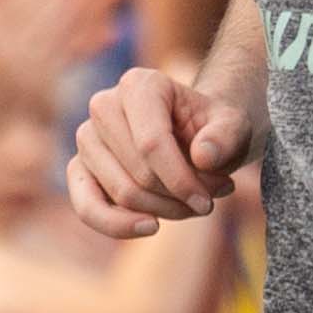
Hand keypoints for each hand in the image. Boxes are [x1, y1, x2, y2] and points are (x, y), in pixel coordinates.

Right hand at [68, 56, 250, 236]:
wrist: (195, 134)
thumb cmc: (211, 129)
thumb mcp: (233, 126)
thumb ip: (226, 136)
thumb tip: (203, 157)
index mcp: (139, 85)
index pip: (151, 143)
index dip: (180, 180)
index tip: (208, 201)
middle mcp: (104, 105)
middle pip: (138, 173)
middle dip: (177, 196)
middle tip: (208, 199)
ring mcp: (87, 138)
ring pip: (123, 194)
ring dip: (162, 211)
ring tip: (192, 205)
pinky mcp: (79, 168)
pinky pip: (87, 208)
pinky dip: (117, 226)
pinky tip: (150, 227)